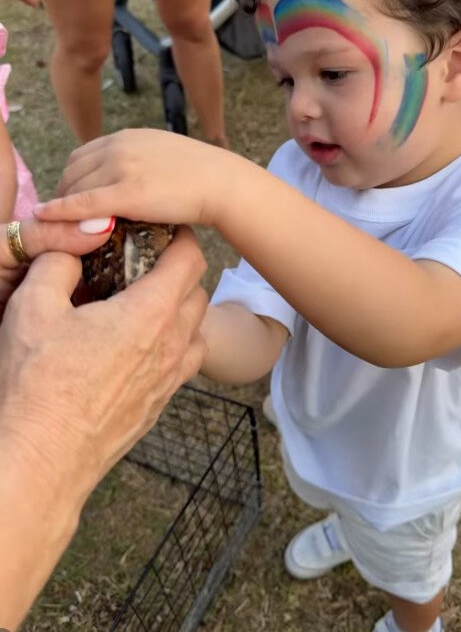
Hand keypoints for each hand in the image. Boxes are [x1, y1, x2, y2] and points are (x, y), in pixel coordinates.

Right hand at [0, 226, 207, 498]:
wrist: (42, 460)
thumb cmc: (38, 386)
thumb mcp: (33, 307)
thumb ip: (57, 263)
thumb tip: (72, 248)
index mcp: (151, 313)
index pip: (190, 258)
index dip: (180, 236)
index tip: (161, 229)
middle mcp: (172, 345)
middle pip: (198, 291)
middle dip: (177, 270)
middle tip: (144, 263)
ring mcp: (171, 379)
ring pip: (195, 329)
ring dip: (179, 309)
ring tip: (141, 304)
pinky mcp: (160, 404)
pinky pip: (184, 362)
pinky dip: (173, 344)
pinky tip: (138, 346)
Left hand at [35, 128, 236, 226]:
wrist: (222, 183)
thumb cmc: (201, 175)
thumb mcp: (163, 156)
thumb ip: (140, 163)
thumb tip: (129, 180)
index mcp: (127, 137)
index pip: (82, 156)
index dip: (71, 179)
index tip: (69, 199)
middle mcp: (119, 146)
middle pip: (73, 171)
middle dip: (62, 194)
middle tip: (61, 219)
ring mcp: (121, 168)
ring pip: (74, 187)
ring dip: (61, 206)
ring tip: (60, 226)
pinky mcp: (127, 192)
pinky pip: (83, 203)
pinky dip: (59, 211)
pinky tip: (46, 218)